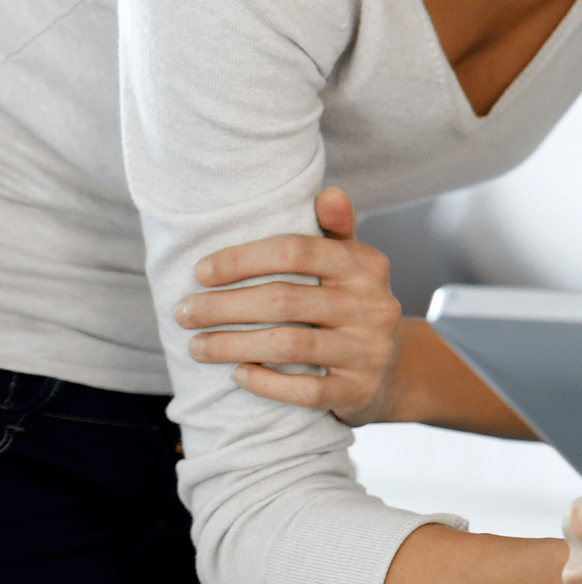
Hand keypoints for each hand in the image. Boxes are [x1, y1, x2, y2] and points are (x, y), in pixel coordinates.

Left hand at [180, 187, 407, 423]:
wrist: (395, 369)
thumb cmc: (352, 306)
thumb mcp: (352, 264)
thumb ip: (336, 229)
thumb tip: (328, 194)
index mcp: (366, 266)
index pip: (297, 251)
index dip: (242, 259)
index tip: (201, 272)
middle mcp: (373, 305)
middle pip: (284, 299)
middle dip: (223, 307)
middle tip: (184, 313)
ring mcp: (368, 350)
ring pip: (289, 344)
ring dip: (232, 345)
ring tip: (196, 346)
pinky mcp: (360, 389)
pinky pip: (307, 390)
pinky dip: (266, 382)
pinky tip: (238, 374)